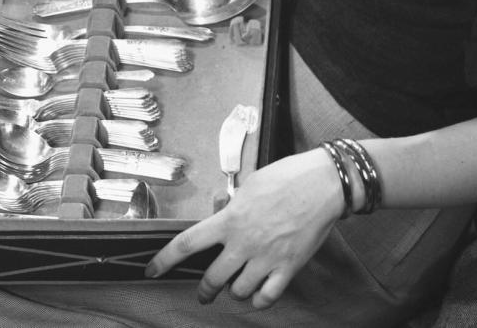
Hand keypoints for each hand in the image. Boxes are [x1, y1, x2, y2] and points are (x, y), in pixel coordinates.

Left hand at [144, 149, 343, 308]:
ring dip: (236, 291)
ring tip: (239, 285)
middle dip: (205, 290)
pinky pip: (266, 298)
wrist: (324, 183)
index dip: (164, 260)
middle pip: (212, 279)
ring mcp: (266, 258)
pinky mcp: (288, 268)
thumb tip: (221, 209)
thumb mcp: (251, 183)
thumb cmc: (288, 177)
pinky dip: (260, 300)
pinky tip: (260, 293)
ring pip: (239, 291)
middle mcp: (243, 243)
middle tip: (205, 292)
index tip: (152, 270)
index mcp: (230, 219)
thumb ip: (232, 202)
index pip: (187, 244)